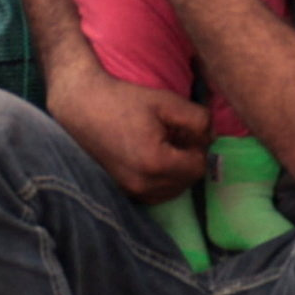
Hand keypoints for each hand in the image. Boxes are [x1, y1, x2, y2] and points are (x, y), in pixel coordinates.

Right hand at [49, 67, 213, 202]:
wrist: (81, 106)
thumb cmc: (124, 100)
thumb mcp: (167, 102)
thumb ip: (198, 120)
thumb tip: (212, 137)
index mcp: (156, 163)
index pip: (198, 167)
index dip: (198, 147)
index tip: (185, 130)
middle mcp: (143, 185)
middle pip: (187, 182)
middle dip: (187, 160)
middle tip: (175, 136)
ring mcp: (130, 192)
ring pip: (172, 191)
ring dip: (175, 171)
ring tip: (162, 145)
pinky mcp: (121, 192)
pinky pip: (154, 193)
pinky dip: (159, 179)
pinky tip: (150, 157)